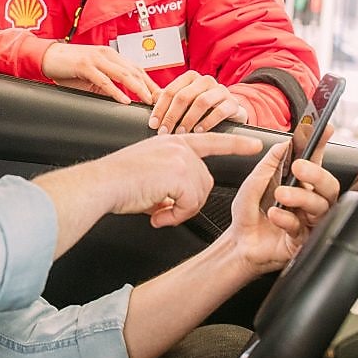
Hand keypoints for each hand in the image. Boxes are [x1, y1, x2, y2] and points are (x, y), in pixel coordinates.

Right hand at [41, 42, 160, 103]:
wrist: (48, 57)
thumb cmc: (70, 67)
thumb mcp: (93, 76)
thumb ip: (108, 84)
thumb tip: (123, 100)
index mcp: (111, 55)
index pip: (136, 68)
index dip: (150, 82)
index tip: (160, 95)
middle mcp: (107, 54)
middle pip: (134, 71)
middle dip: (149, 86)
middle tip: (160, 100)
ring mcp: (96, 59)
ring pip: (123, 74)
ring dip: (137, 88)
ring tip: (148, 100)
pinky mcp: (85, 65)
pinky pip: (104, 80)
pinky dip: (116, 91)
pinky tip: (124, 100)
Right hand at [93, 133, 262, 227]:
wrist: (101, 184)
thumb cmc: (115, 182)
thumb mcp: (148, 172)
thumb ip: (168, 180)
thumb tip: (172, 204)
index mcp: (171, 142)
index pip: (211, 141)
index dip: (235, 144)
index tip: (256, 144)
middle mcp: (179, 146)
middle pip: (205, 182)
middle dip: (188, 202)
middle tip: (162, 211)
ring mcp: (181, 159)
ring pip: (199, 195)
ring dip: (180, 211)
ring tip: (156, 212)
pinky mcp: (180, 174)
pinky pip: (191, 205)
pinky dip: (175, 216)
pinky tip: (157, 215)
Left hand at [149, 71, 248, 133]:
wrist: (230, 113)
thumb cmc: (202, 108)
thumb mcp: (184, 102)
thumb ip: (168, 99)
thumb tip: (149, 98)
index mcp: (190, 77)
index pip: (170, 91)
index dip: (160, 108)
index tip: (153, 124)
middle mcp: (205, 80)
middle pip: (184, 96)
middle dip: (172, 116)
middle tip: (164, 131)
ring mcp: (220, 90)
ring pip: (201, 102)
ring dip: (188, 119)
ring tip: (181, 133)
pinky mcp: (233, 103)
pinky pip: (220, 111)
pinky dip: (208, 122)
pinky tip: (199, 131)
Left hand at [225, 141, 340, 275]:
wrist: (239, 243)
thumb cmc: (249, 214)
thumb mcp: (253, 183)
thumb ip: (268, 164)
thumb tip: (284, 144)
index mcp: (298, 183)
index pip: (314, 161)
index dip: (321, 145)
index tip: (323, 130)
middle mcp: (307, 200)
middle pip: (328, 185)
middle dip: (317, 173)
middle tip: (299, 167)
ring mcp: (308, 221)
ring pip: (321, 206)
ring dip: (301, 197)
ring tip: (282, 194)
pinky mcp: (303, 240)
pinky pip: (303, 228)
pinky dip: (288, 219)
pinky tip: (275, 215)